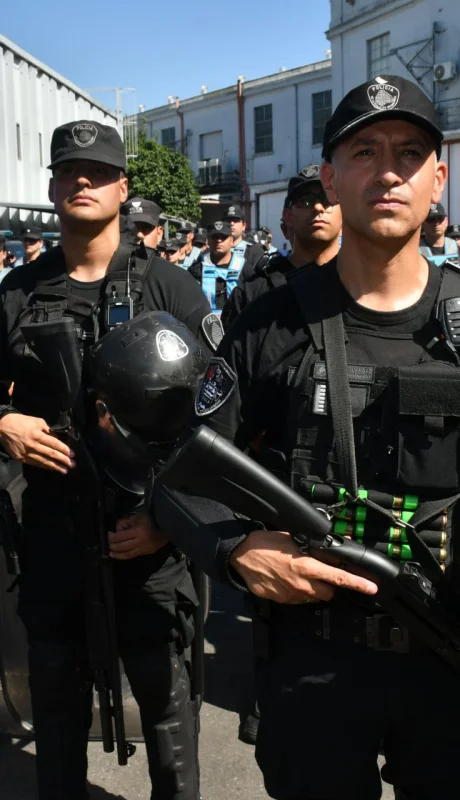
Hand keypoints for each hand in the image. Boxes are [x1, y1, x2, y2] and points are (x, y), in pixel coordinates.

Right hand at [0, 413, 75, 473]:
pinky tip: (52, 469)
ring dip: (55, 467)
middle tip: (72, 465)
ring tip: (65, 470)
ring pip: (43, 462)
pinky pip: (35, 464)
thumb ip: (48, 430)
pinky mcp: (21, 458)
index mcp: (36, 435)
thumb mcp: (37, 421)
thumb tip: (58, 440)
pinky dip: (45, 467)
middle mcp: (32, 445)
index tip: (72, 454)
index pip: (54, 444)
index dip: (64, 450)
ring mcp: (26, 453)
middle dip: (63, 460)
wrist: (2, 426)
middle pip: (51, 454)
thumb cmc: (21, 422)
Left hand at [108, 511, 168, 560]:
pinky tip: (122, 554)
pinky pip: (135, 555)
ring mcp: (145, 549)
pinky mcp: (148, 552)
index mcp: (138, 531)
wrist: (168, 524)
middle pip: (122, 547)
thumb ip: (126, 522)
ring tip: (112, 554)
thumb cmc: (152, 518)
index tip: (109, 534)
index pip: (120, 537)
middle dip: (113, 546)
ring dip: (118, 555)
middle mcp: (140, 542)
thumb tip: (117, 529)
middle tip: (109, 544)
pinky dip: (127, 555)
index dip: (112, 536)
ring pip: (128, 555)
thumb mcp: (137, 516)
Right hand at [229, 530, 377, 604]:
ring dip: (314, 589)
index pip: (339, 577)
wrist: (241, 556)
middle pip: (329, 593)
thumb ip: (311, 548)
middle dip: (330, 585)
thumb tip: (326, 550)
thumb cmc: (265, 543)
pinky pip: (298, 599)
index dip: (358, 583)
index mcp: (307, 567)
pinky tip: (288, 579)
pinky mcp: (281, 600)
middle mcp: (301, 584)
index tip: (371, 587)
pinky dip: (298, 591)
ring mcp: (291, 595)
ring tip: (300, 574)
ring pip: (313, 597)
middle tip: (322, 573)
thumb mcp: (292, 539)